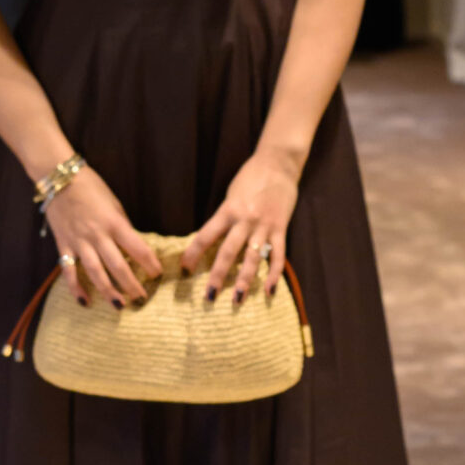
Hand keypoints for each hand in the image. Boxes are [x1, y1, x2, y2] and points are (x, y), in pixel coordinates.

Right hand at [44, 167, 162, 308]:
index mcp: (114, 223)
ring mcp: (79, 241)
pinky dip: (76, 288)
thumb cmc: (91, 187)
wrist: (60, 178)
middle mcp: (97, 235)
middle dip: (131, 284)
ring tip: (119, 306)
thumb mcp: (114, 203)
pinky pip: (68, 270)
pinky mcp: (63, 245)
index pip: (138, 248)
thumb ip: (121, 226)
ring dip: (107, 291)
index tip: (157, 274)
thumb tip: (131, 247)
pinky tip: (85, 301)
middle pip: (117, 265)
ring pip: (95, 272)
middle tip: (142, 299)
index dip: (150, 263)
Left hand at [182, 149, 297, 303]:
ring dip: (244, 281)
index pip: (205, 235)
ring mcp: (264, 225)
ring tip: (236, 299)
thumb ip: (224, 217)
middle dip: (217, 275)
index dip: (193, 253)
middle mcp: (245, 220)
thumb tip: (211, 241)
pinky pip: (277, 255)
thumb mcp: (231, 196)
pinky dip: (274, 274)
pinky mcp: (280, 228)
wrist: (278, 164)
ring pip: (252, 258)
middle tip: (208, 296)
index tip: (184, 268)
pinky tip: (268, 290)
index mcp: (228, 210)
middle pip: (228, 252)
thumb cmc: (250, 178)